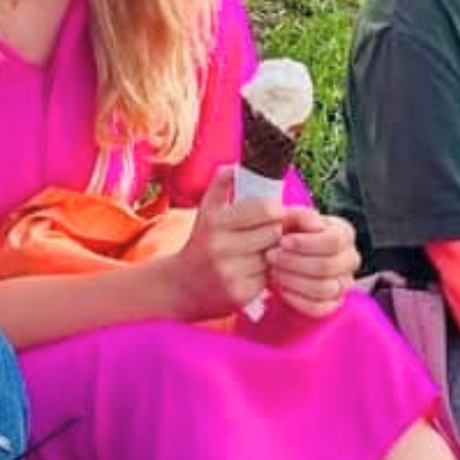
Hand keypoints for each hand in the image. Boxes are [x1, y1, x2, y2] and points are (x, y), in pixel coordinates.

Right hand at [169, 165, 282, 321]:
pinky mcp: (239, 294)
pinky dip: (267, 273)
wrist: (182, 286)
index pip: (265, 209)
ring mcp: (230, 273)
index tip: (274, 213)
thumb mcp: (206, 210)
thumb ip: (222, 183)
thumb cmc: (201, 242)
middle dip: (277, 231)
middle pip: (273, 233)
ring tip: (263, 250)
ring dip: (274, 253)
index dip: (275, 210)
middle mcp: (220, 247)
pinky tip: (256, 270)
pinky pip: (268, 278)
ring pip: (274, 256)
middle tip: (271, 232)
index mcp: (215, 221)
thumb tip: (238, 165)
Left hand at [265, 209, 358, 319]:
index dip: (306, 243)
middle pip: (328, 266)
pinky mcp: (333, 304)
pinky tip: (281, 289)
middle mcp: (350, 259)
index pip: (334, 241)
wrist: (284, 254)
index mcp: (344, 234)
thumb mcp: (292, 218)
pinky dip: (297, 300)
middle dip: (295, 263)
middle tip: (271, 257)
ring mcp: (344, 284)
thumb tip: (315, 223)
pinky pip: (319, 308)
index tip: (283, 242)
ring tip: (274, 272)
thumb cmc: (290, 234)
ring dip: (294, 281)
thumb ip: (301, 215)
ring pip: (324, 288)